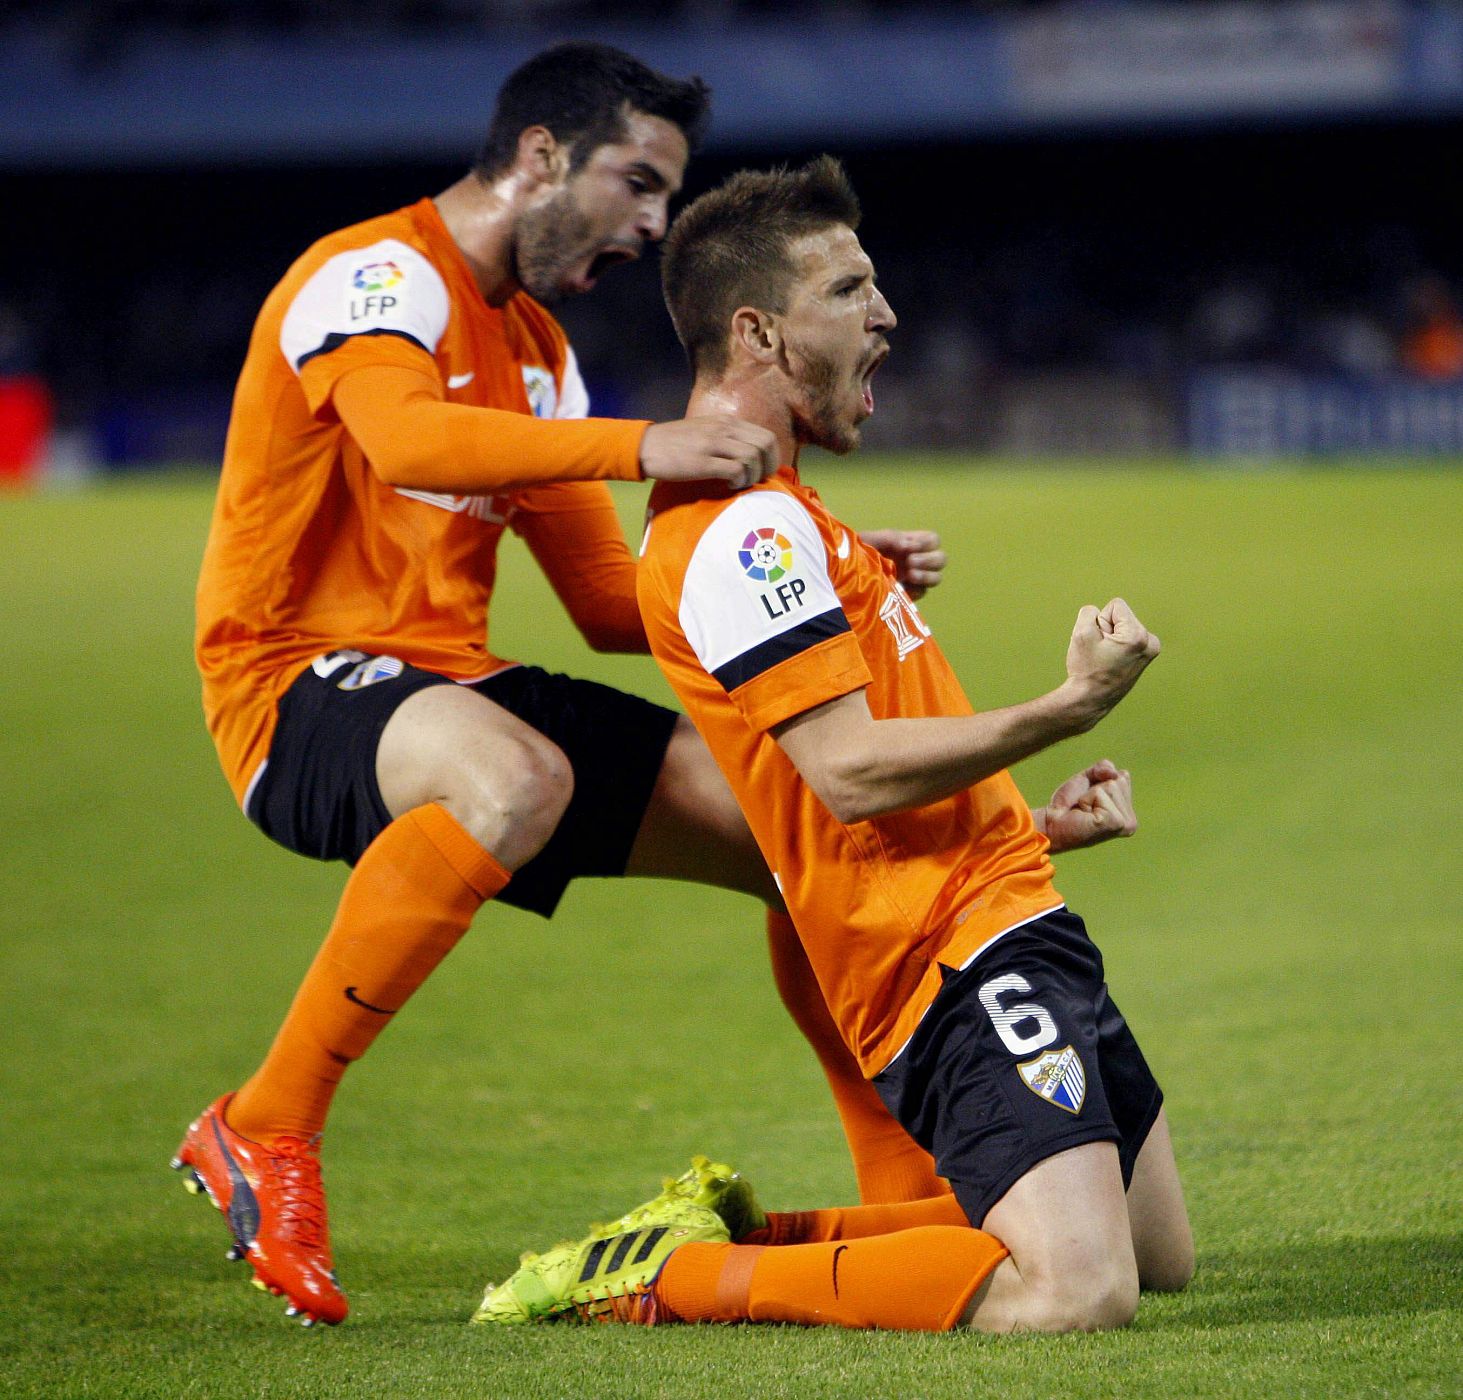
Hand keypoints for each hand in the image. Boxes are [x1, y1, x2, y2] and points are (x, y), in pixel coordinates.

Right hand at [640, 415, 778, 489]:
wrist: (645, 446)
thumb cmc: (675, 443)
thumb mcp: (706, 431)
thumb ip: (728, 438)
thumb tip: (751, 456)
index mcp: (727, 422)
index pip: (766, 436)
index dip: (772, 457)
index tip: (764, 471)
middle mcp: (724, 429)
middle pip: (765, 446)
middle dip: (768, 467)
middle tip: (757, 481)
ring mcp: (713, 444)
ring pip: (753, 458)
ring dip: (751, 476)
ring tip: (739, 483)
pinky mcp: (703, 462)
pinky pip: (736, 471)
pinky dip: (738, 482)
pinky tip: (728, 485)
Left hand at [859, 529, 945, 599]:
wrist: (846, 574)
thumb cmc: (858, 553)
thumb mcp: (872, 539)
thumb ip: (892, 538)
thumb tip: (908, 546)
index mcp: (911, 544)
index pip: (934, 540)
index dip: (926, 543)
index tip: (909, 547)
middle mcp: (917, 561)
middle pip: (941, 559)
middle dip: (928, 560)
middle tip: (910, 562)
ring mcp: (914, 579)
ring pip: (937, 577)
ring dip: (926, 575)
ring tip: (910, 575)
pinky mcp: (908, 594)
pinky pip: (922, 592)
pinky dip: (915, 589)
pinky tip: (901, 586)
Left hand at [1038, 760, 1136, 852]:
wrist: (1052, 824)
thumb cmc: (1069, 805)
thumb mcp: (1088, 779)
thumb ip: (1104, 768)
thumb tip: (1116, 773)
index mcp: (1128, 812)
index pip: (1122, 776)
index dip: (1099, 782)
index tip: (1089, 801)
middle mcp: (1130, 821)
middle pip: (1117, 780)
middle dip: (1094, 788)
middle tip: (1084, 807)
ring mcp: (1125, 823)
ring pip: (1110, 785)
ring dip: (1089, 796)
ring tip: (1083, 812)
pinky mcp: (1114, 823)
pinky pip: (1099, 793)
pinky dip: (1085, 801)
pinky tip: (1083, 816)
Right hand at [1063, 597, 1160, 728]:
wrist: (1090, 700)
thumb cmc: (1086, 669)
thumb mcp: (1081, 633)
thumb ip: (1089, 612)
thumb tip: (1101, 613)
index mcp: (1138, 636)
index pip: (1115, 606)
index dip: (1100, 621)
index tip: (1099, 643)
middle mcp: (1151, 643)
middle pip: (1121, 616)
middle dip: (1106, 630)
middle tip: (1101, 654)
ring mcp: (1151, 651)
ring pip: (1124, 626)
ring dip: (1111, 638)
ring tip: (1106, 659)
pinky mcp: (1146, 657)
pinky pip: (1127, 637)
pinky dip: (1117, 645)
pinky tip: (1112, 661)